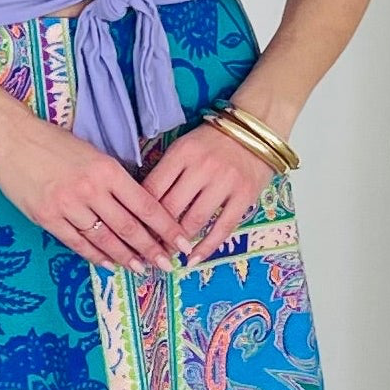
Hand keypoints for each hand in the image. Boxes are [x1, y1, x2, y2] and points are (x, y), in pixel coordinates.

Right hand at [0, 113, 192, 273]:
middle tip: (168, 265)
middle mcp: (91, 189)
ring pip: (106, 240)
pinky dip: (95, 256)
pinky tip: (109, 264)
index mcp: (106, 168)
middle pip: (129, 227)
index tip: (182, 242)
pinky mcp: (48, 217)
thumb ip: (112, 177)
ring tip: (142, 269)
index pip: (145, 204)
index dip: (166, 227)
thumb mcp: (90, 152)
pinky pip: (78, 243)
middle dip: (152, 249)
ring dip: (126, 257)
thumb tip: (137, 204)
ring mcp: (68, 205)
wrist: (11, 138)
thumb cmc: (52, 141)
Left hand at [140, 120, 279, 265]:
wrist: (255, 129)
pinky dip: (206, 248)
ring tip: (168, 255)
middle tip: (148, 249)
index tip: (134, 229)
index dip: (140, 213)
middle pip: (171, 208)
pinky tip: (193, 260)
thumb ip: (167, 171)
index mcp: (182, 152)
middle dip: (156, 233)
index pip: (153, 188)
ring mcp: (225, 182)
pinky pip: (222, 228)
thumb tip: (144, 204)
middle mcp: (202, 167)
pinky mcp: (244, 196)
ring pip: (194, 221)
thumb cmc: (213, 140)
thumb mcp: (185, 146)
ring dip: (178, 243)